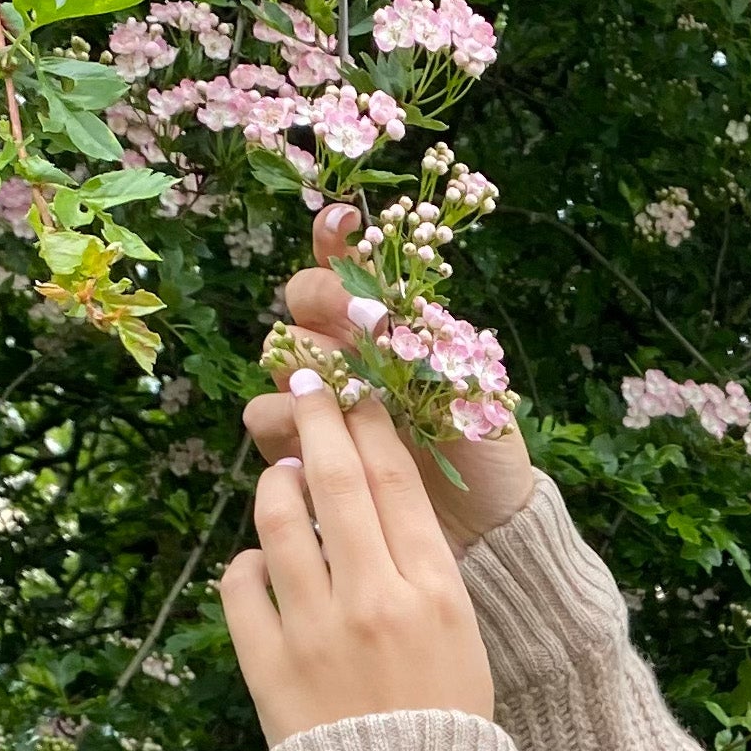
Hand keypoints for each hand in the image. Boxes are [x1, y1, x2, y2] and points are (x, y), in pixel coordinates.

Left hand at [221, 380, 494, 747]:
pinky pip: (241, 588)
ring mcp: (315, 631)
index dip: (372, 424)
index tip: (356, 391)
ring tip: (278, 475)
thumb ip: (426, 579)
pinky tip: (257, 562)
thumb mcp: (463, 645)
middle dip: (317, 421)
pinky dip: (246, 565)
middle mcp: (373, 600)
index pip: (398, 482)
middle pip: (338, 482)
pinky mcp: (268, 666)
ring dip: (274, 487)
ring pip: (280, 523)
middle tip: (305, 386)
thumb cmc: (446, 732)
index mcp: (434, 594)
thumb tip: (382, 515)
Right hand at [241, 203, 539, 549]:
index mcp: (385, 326)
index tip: (347, 222)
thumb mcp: (478, 395)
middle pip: (301, 300)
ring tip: (343, 393)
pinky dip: (285, 423)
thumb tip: (400, 316)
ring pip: (276, 359)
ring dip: (303, 366)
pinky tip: (319, 439)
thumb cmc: (485, 453)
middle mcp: (344, 353)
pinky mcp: (302, 449)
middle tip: (364, 322)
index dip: (336, 235)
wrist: (482, 527)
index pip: (345, 262)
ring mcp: (318, 400)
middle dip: (324, 301)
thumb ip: (440, 352)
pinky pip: (265, 419)